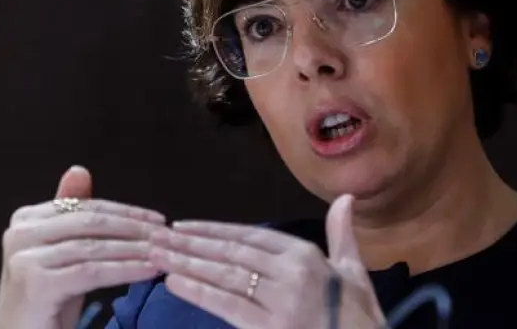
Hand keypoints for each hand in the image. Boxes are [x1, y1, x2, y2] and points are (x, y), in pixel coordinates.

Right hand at [0, 166, 164, 328]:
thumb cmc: (45, 306)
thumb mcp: (62, 256)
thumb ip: (71, 217)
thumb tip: (80, 170)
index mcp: (24, 219)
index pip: (84, 207)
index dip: (124, 212)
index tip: (158, 219)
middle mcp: (19, 233)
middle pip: (89, 223)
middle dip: (133, 228)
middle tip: (167, 234)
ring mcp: (24, 257)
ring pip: (94, 247)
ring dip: (135, 249)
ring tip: (164, 252)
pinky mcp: (35, 282)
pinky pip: (92, 271)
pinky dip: (125, 269)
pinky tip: (149, 271)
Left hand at [148, 195, 384, 328]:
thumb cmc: (359, 317)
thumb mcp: (355, 273)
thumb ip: (342, 236)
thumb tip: (345, 199)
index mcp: (307, 255)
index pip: (250, 236)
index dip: (213, 230)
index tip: (183, 226)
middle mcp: (292, 273)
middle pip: (231, 253)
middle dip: (190, 243)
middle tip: (156, 236)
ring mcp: (281, 302)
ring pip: (225, 276)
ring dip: (186, 263)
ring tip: (156, 255)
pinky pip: (228, 306)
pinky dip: (199, 292)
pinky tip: (175, 283)